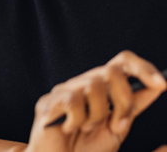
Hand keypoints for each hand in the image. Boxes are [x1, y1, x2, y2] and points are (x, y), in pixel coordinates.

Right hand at [25, 50, 166, 151]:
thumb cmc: (85, 149)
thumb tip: (156, 89)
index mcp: (101, 87)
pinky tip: (70, 129)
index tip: (161, 86)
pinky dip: (78, 121)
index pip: (123, 62)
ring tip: (87, 129)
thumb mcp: (117, 129)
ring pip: (94, 86)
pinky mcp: (49, 101)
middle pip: (112, 71)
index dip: (143, 68)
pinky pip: (73, 102)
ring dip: (98, 116)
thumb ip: (133, 109)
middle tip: (118, 126)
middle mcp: (83, 83)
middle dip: (124, 100)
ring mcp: (64, 90)